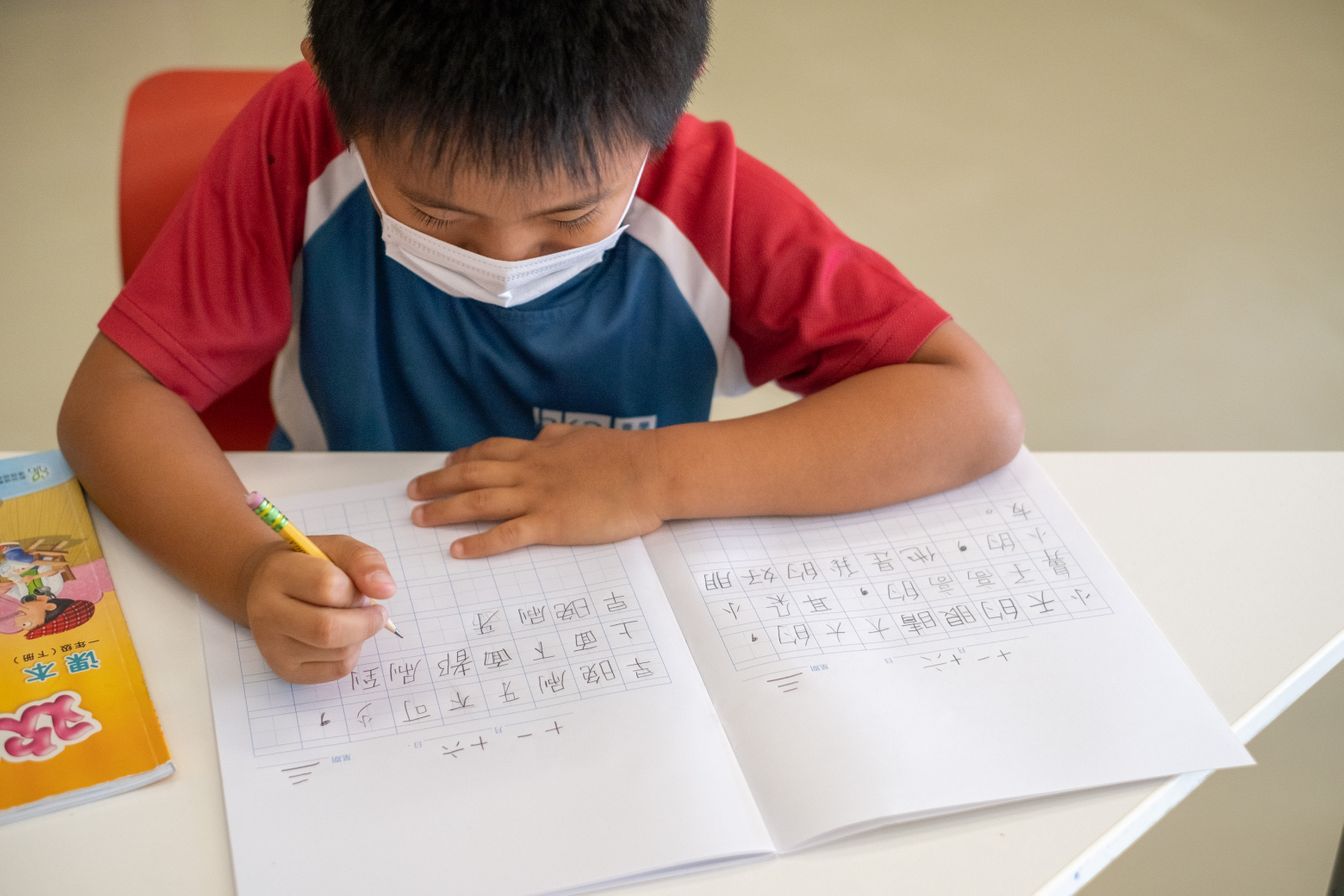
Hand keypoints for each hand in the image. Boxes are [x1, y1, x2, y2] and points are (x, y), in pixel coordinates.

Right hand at [240, 535, 395, 683]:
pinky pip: (337, 669)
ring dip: (360, 636)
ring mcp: (272, 646)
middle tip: (376, 613)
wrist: (270, 588)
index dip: (356, 588)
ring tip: (350, 619)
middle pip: (328, 629)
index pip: (327, 585)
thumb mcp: (337, 548)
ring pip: (338, 652)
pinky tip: (343, 637)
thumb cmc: (310, 566)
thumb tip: (386, 589)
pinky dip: (352, 652)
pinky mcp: (285, 670)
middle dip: (365, 621)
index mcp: (276, 574)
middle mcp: (266, 612)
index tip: (365, 588)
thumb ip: (365, 560)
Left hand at [407, 423, 664, 557]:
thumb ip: (559, 439)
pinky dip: (479, 543)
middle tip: (412, 492)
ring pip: (479, 503)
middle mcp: (530, 471)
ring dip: (445, 510)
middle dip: (438, 483)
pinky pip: (506, 535)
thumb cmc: (626, 455)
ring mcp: (538, 497)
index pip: (489, 451)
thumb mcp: (585, 437)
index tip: (444, 464)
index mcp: (540, 450)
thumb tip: (545, 437)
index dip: (462, 458)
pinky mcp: (551, 524)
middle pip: (472, 475)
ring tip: (419, 519)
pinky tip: (458, 551)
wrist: (651, 472)